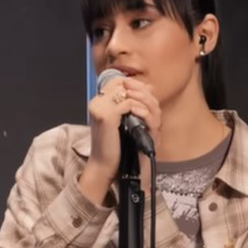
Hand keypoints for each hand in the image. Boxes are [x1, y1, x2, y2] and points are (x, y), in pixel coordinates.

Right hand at [80, 76, 161, 203]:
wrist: (104, 167)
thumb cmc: (114, 147)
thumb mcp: (123, 122)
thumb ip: (131, 104)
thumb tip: (149, 88)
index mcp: (98, 102)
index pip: (117, 81)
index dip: (134, 86)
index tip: (147, 96)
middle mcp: (96, 102)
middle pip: (123, 83)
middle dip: (141, 92)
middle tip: (152, 104)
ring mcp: (100, 107)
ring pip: (128, 93)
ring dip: (143, 102)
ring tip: (150, 114)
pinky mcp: (107, 116)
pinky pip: (129, 104)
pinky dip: (140, 110)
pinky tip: (145, 119)